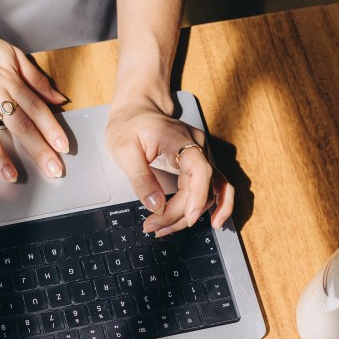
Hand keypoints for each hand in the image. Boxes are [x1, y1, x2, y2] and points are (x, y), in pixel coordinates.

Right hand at [0, 27, 69, 181]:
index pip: (36, 109)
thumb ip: (35, 78)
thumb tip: (58, 98)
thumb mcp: (12, 54)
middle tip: (53, 169)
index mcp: (10, 81)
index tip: (63, 147)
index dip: (52, 129)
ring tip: (10, 175)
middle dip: (38, 148)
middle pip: (20, 124)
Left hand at [105, 100, 233, 234]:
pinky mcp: (198, 163)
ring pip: (210, 191)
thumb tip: (156, 206)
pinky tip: (214, 221)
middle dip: (180, 214)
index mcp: (179, 139)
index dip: (197, 197)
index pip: (200, 170)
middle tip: (154, 228)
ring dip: (191, 214)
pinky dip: (214, 205)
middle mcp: (197, 147)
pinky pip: (213, 186)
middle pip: (202, 188)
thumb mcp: (123, 150)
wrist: (136, 109)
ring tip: (165, 229)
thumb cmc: (128, 125)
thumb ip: (141, 178)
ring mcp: (201, 154)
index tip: (187, 218)